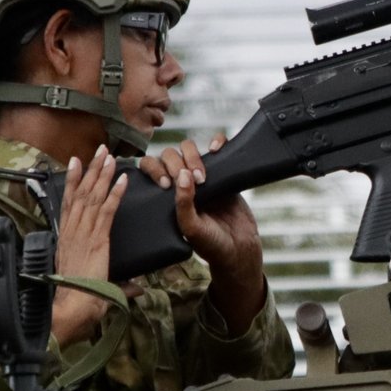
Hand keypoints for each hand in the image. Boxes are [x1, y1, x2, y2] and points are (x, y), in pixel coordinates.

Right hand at [50, 152, 127, 346]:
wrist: (73, 307)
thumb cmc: (80, 300)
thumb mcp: (100, 287)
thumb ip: (120, 284)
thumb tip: (138, 289)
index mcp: (69, 238)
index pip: (71, 203)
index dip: (75, 181)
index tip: (78, 163)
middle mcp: (73, 232)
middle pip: (82, 194)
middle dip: (91, 169)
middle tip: (99, 150)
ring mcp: (84, 234)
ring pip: (93, 197)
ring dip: (102, 174)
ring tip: (108, 155)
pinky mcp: (97, 240)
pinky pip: (107, 211)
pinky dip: (115, 194)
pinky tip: (122, 179)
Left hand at [140, 133, 268, 326]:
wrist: (240, 250)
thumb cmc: (212, 245)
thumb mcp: (192, 228)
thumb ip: (184, 204)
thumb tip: (182, 175)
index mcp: (166, 195)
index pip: (151, 168)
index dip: (155, 169)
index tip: (166, 185)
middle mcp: (181, 183)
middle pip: (169, 155)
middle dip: (177, 164)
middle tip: (194, 183)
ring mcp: (202, 176)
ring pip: (189, 149)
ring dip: (193, 156)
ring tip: (204, 177)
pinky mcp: (223, 172)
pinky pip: (218, 147)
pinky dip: (218, 141)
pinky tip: (217, 148)